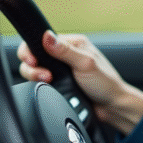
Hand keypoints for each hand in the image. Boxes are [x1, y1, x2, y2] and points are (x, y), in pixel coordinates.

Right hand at [18, 31, 142, 134]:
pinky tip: (49, 87)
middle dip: (32, 66)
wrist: (111, 106)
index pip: (42, 39)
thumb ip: (65, 51)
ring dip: (35, 75)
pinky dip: (39, 84)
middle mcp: (65, 54)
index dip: (32, 49)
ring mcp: (60, 69)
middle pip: (34, 55)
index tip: (32, 60)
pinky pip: (39, 81)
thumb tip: (46, 36)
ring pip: (34, 69)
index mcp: (73, 44)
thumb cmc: (105, 83)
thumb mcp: (85, 64)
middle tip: (44, 75)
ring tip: (48, 80)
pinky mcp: (57, 82)